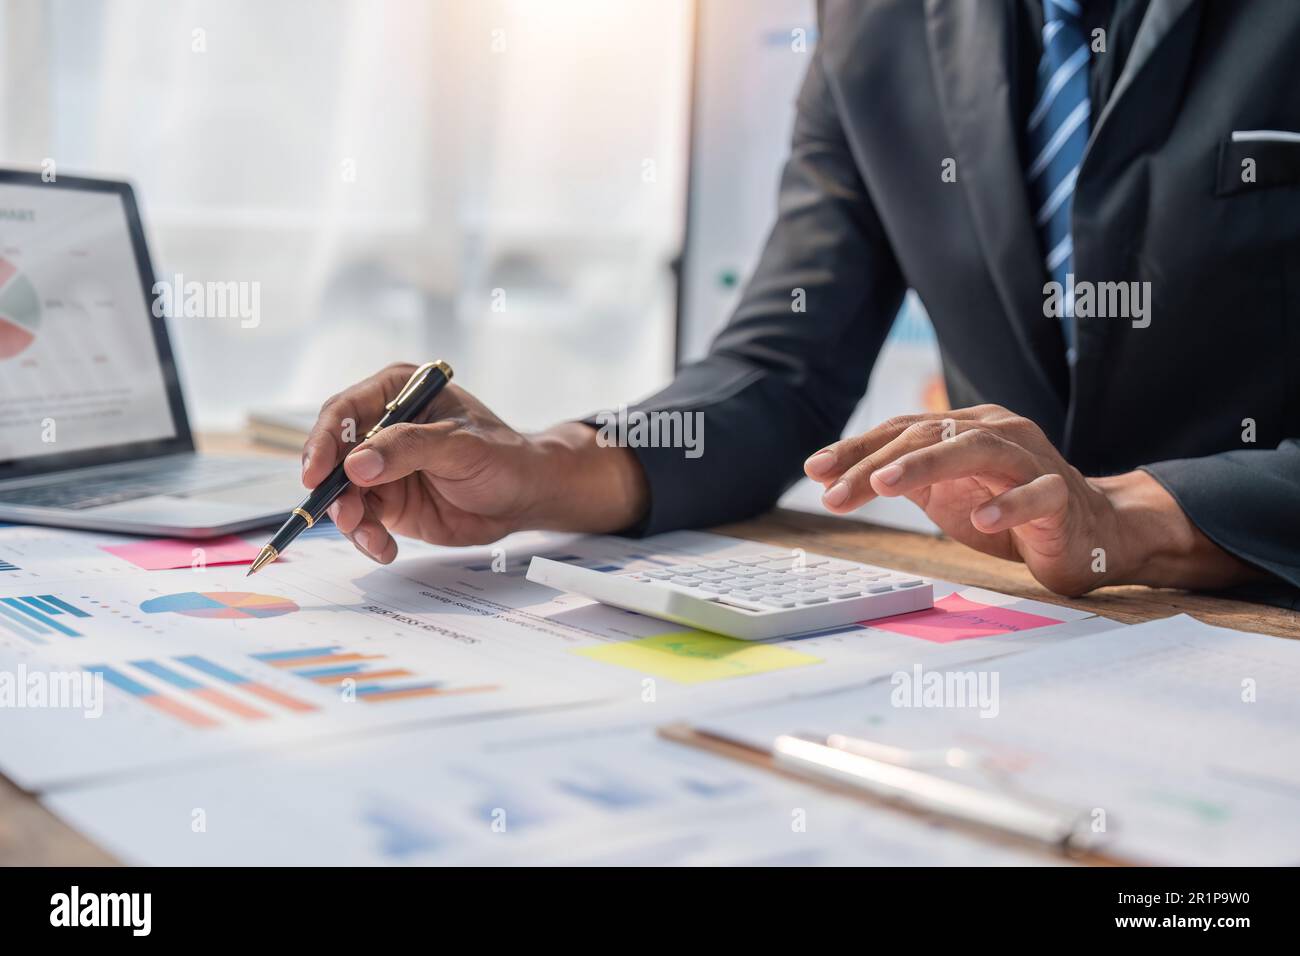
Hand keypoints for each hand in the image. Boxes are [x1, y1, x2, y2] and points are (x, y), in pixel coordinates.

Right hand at [301, 363, 648, 562]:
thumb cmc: (502, 456)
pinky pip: (362, 519)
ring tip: (373, 537)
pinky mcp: (388, 500)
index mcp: (396, 392)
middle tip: (345, 515)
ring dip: (350, 518)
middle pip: (333, 455)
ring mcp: (382, 466)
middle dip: (333, 489)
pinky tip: (384, 548)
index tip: (316, 473)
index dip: (323, 442)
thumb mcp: (460, 446)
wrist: (525, 496)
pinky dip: (366, 536)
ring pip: (343, 492)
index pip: (343, 412)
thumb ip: (409, 450)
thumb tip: (356, 464)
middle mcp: (382, 427)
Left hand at [803, 405, 1257, 594]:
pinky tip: (980, 520)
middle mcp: (996, 432)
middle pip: (927, 436)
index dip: (857, 448)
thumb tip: (834, 475)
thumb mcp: (945, 491)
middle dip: (875, 463)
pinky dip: (1007, 505)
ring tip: (885, 485)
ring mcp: (1031, 461)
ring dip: (926, 466)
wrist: (1091, 531)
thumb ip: (902, 477)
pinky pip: (1035, 495)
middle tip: (834, 488)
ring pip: (975, 450)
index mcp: (964, 428)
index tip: (815, 471)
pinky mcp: (1060, 497)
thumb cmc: (1007, 507)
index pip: (903, 431)